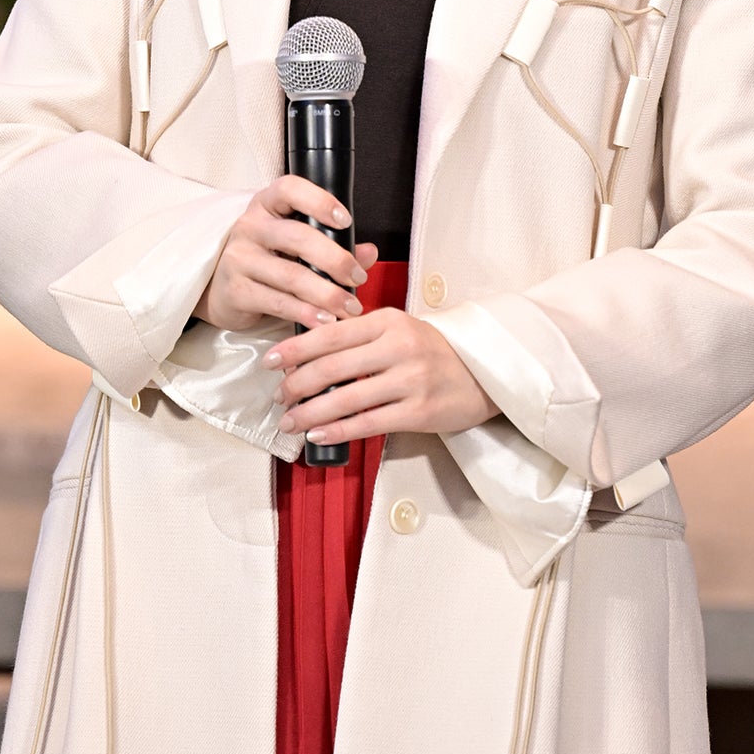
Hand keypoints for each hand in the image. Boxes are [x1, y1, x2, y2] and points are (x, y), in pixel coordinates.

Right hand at [192, 174, 378, 332]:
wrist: (218, 288)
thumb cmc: (266, 258)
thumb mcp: (294, 244)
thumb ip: (334, 244)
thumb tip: (369, 252)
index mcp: (266, 205)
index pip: (289, 189)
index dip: (319, 201)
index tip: (346, 221)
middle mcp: (250, 226)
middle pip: (298, 237)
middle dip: (335, 259)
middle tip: (358, 278)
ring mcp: (239, 259)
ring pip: (291, 275)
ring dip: (327, 294)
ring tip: (349, 307)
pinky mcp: (236, 291)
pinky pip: (278, 302)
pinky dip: (306, 313)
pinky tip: (325, 321)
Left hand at [262, 305, 500, 444]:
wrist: (484, 373)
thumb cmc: (431, 351)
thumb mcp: (399, 328)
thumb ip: (358, 334)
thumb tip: (306, 349)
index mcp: (389, 320)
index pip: (331, 333)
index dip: (295, 348)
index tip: (270, 361)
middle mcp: (399, 346)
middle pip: (333, 367)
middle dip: (296, 384)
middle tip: (277, 397)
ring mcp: (410, 379)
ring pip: (346, 398)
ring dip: (310, 412)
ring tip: (289, 421)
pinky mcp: (419, 411)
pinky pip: (368, 422)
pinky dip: (338, 429)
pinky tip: (318, 433)